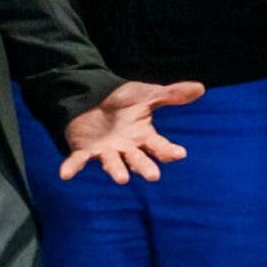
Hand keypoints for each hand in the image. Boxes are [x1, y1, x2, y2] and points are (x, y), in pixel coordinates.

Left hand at [62, 78, 204, 185]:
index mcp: (143, 136)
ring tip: (123, 179)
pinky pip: (78, 160)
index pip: (159, 146)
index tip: (179, 153)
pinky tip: (65, 174)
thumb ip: (172, 94)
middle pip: (138, 160)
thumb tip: (201, 87)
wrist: (93, 96)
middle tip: (154, 176)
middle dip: (145, 167)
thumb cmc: (122, 100)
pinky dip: (72, 167)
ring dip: (117, 171)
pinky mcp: (84, 150)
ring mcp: (106, 151)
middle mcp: (127, 148)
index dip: (169, 150)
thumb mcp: (147, 94)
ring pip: (113, 163)